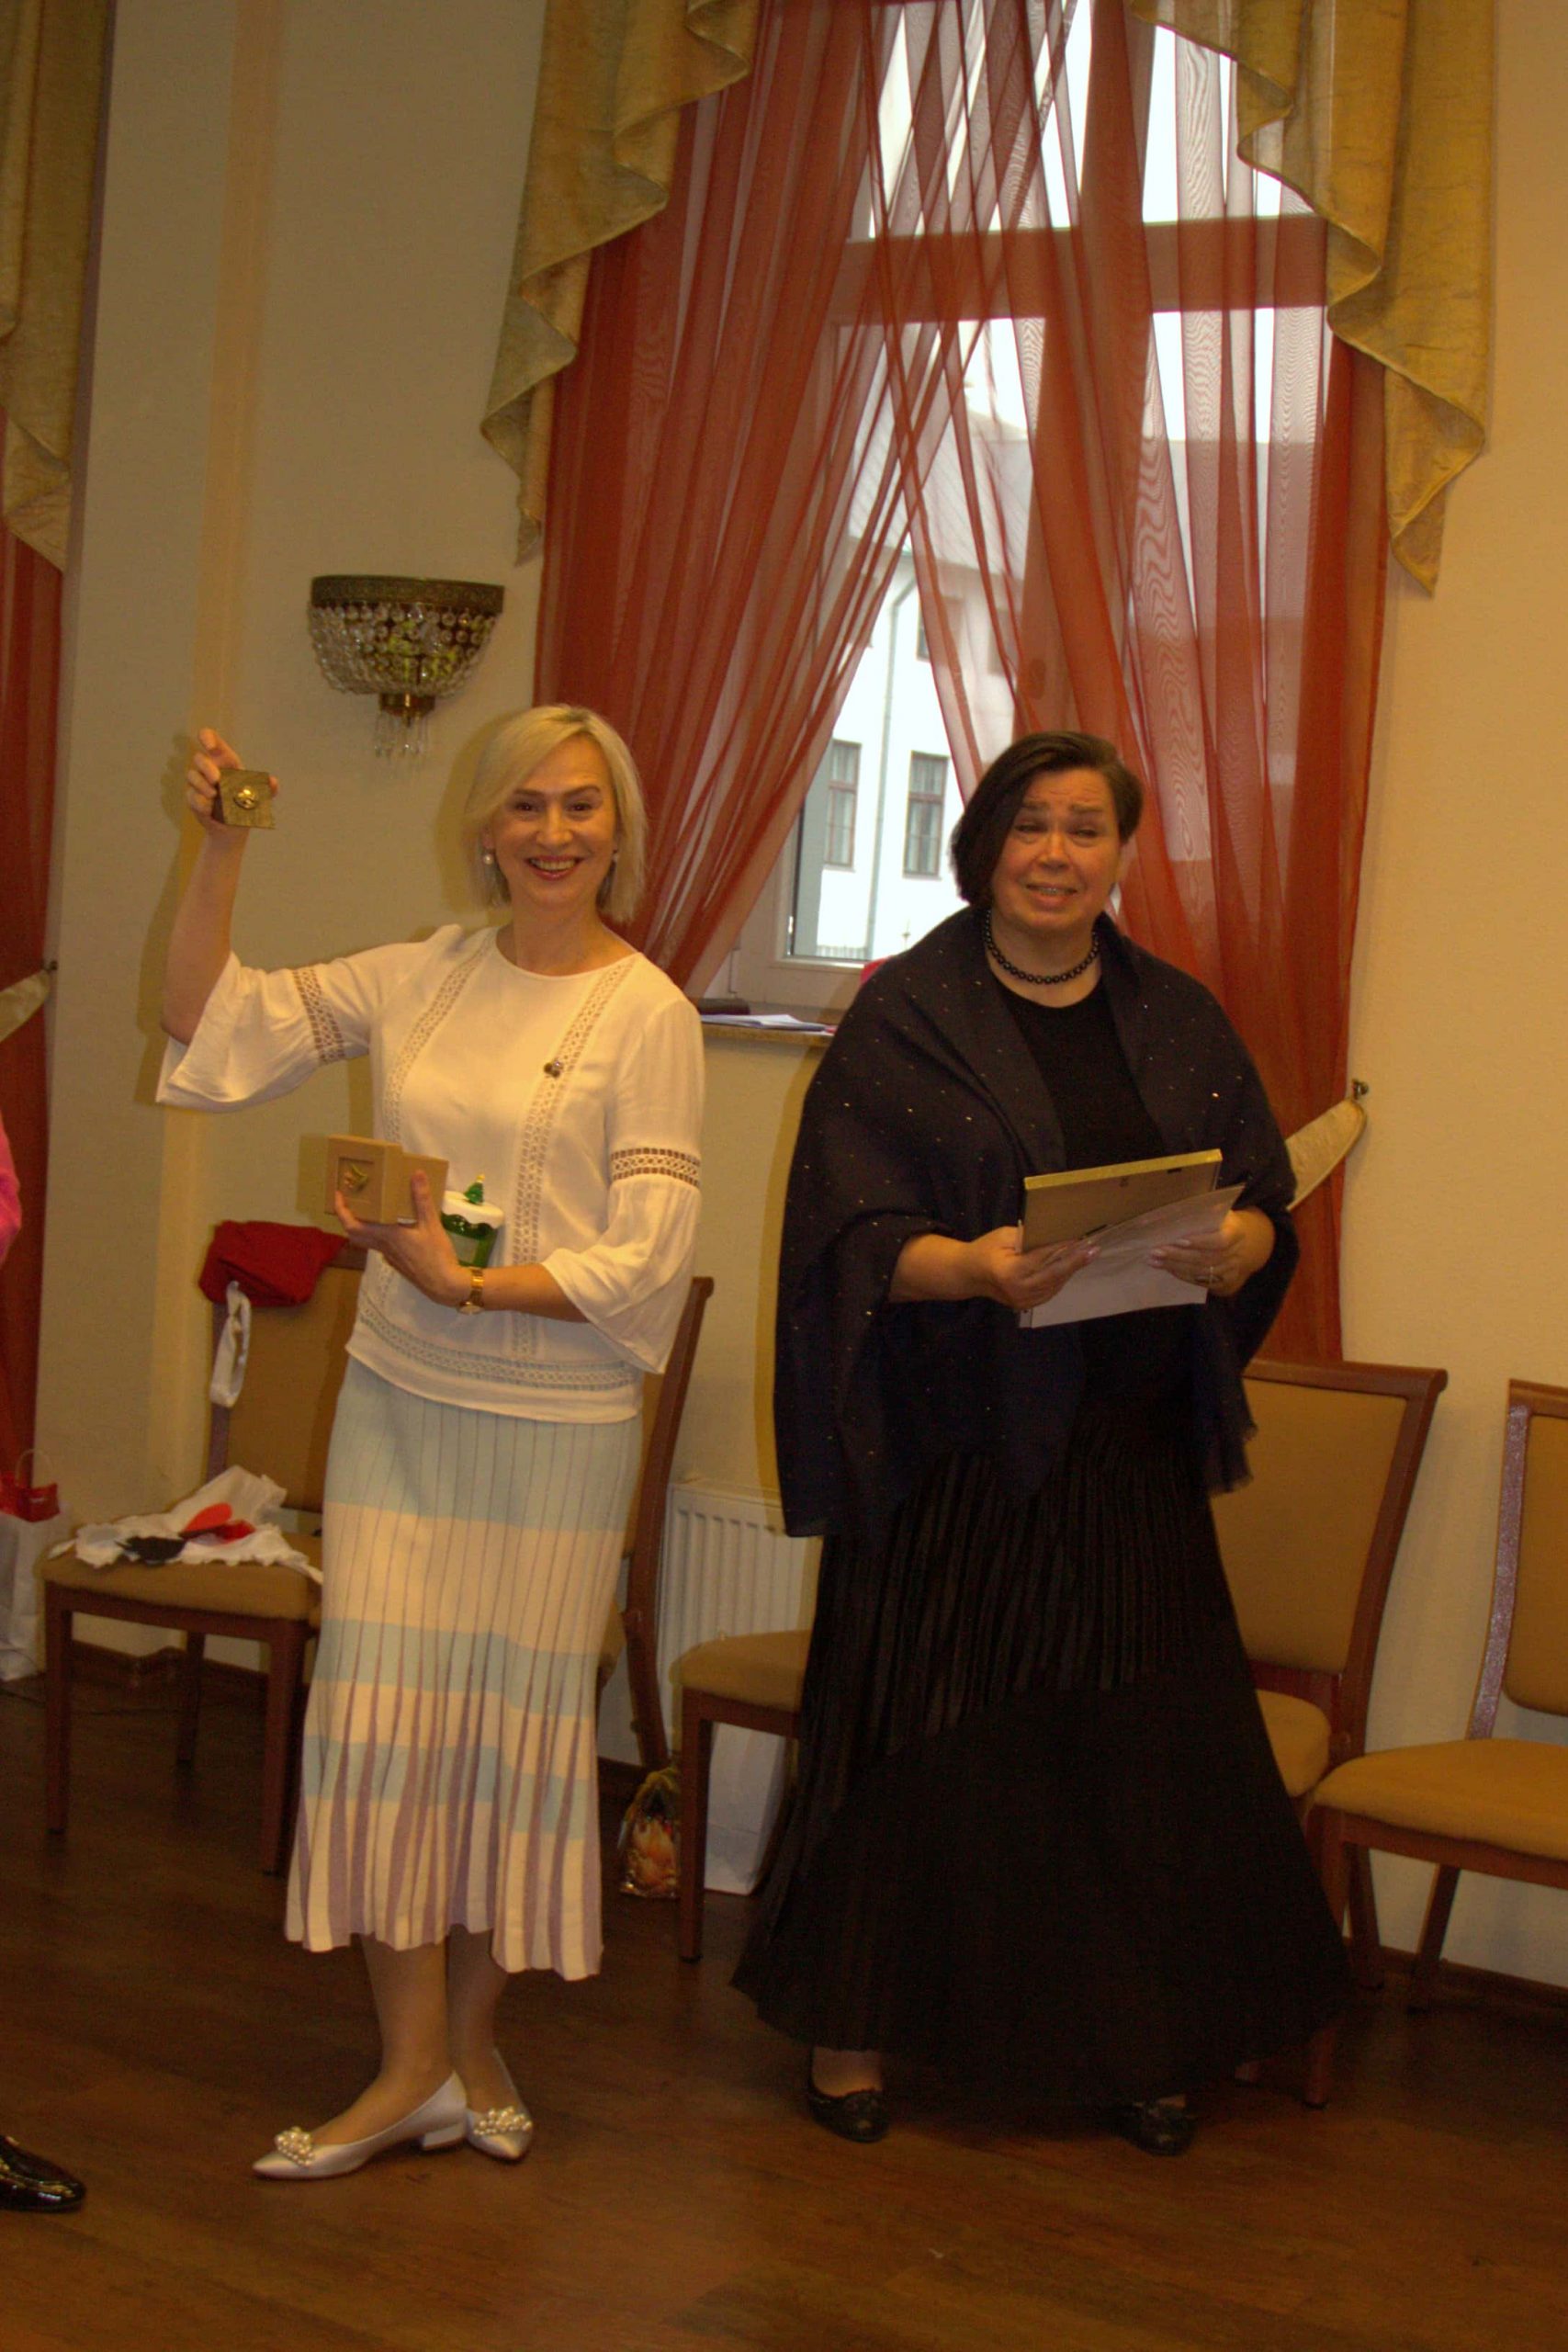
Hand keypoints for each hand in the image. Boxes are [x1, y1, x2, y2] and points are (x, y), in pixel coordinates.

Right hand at [185, 727, 275, 838]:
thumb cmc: (245, 805)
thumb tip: (272, 782)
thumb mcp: (260, 797)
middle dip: (206, 767)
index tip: (210, 746)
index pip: (211, 739)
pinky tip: (210, 809)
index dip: (207, 737)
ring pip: (192, 775)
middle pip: (199, 758)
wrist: (234, 828)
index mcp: (224, 761)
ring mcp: (199, 783)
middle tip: (217, 780)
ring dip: (202, 785)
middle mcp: (209, 769)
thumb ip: (268, 789)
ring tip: (215, 796)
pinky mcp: (193, 798)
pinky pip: (191, 796)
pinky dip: (200, 802)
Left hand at [334, 1170, 466, 1308]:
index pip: (352, 1225)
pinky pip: (378, 1246)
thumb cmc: (436, 1254)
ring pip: (365, 1240)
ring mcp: (388, 1256)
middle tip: (350, 1201)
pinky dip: (376, 1234)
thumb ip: (422, 1198)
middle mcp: (382, 1246)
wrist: (443, 1284)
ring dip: (360, 1226)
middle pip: (354, 1234)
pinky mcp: (396, 1262)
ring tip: (369, 1210)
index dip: (341, 1210)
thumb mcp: (431, 1223)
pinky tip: (392, 1226)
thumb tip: (415, 1173)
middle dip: (347, 1217)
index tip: (338, 1195)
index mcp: (386, 1235)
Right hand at [967, 1223, 1097, 1311]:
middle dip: (1075, 1261)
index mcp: (1009, 1272)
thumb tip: (1055, 1233)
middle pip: (1054, 1275)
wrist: (970, 1275)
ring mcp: (1023, 1301)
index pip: (1042, 1258)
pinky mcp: (1027, 1305)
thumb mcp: (1003, 1236)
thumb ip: (1028, 1237)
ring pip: (1055, 1284)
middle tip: (1094, 1249)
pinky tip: (1071, 1265)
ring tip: (1087, 1254)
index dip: (1062, 1248)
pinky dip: (1062, 1277)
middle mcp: (1018, 1290)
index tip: (1079, 1239)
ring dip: (1071, 1269)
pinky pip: (1051, 1290)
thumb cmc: (985, 1250)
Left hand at [1150, 1208, 1272, 1299]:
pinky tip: (1167, 1268)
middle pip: (1206, 1258)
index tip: (1178, 1240)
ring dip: (1175, 1266)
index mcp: (1237, 1232)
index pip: (1220, 1240)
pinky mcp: (1224, 1283)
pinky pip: (1200, 1281)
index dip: (1200, 1242)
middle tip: (1155, 1251)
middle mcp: (1237, 1253)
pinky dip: (1182, 1275)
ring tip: (1155, 1261)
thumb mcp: (1218, 1213)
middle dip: (1178, 1256)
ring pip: (1201, 1271)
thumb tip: (1173, 1212)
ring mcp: (1231, 1270)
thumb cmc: (1222, 1224)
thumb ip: (1202, 1213)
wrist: (1242, 1245)